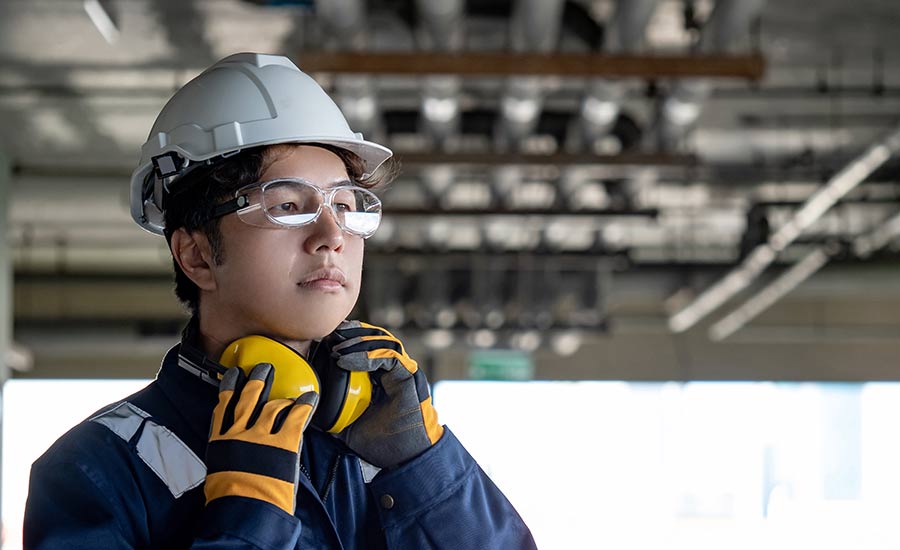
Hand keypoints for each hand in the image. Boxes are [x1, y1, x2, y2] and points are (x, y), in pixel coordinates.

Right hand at [204, 363, 317, 514]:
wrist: (244, 511)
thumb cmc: (231, 501)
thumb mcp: (220, 474)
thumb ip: (229, 457)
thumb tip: (237, 454)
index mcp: (220, 442)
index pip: (223, 407)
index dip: (229, 388)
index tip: (234, 375)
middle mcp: (239, 433)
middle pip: (248, 398)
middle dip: (256, 380)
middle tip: (263, 368)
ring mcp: (261, 436)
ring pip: (272, 405)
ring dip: (282, 396)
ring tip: (288, 391)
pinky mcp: (283, 442)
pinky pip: (296, 417)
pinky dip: (304, 405)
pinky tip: (310, 398)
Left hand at [316, 321, 443, 467]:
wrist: (406, 459)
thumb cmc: (383, 444)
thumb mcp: (349, 427)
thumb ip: (333, 415)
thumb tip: (307, 409)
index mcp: (383, 378)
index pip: (367, 347)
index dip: (348, 339)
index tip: (324, 339)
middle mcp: (396, 370)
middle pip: (376, 338)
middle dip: (352, 333)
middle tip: (330, 335)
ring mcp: (404, 372)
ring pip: (384, 341)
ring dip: (358, 341)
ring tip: (336, 348)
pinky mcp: (410, 377)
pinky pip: (390, 356)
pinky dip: (367, 355)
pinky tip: (346, 362)